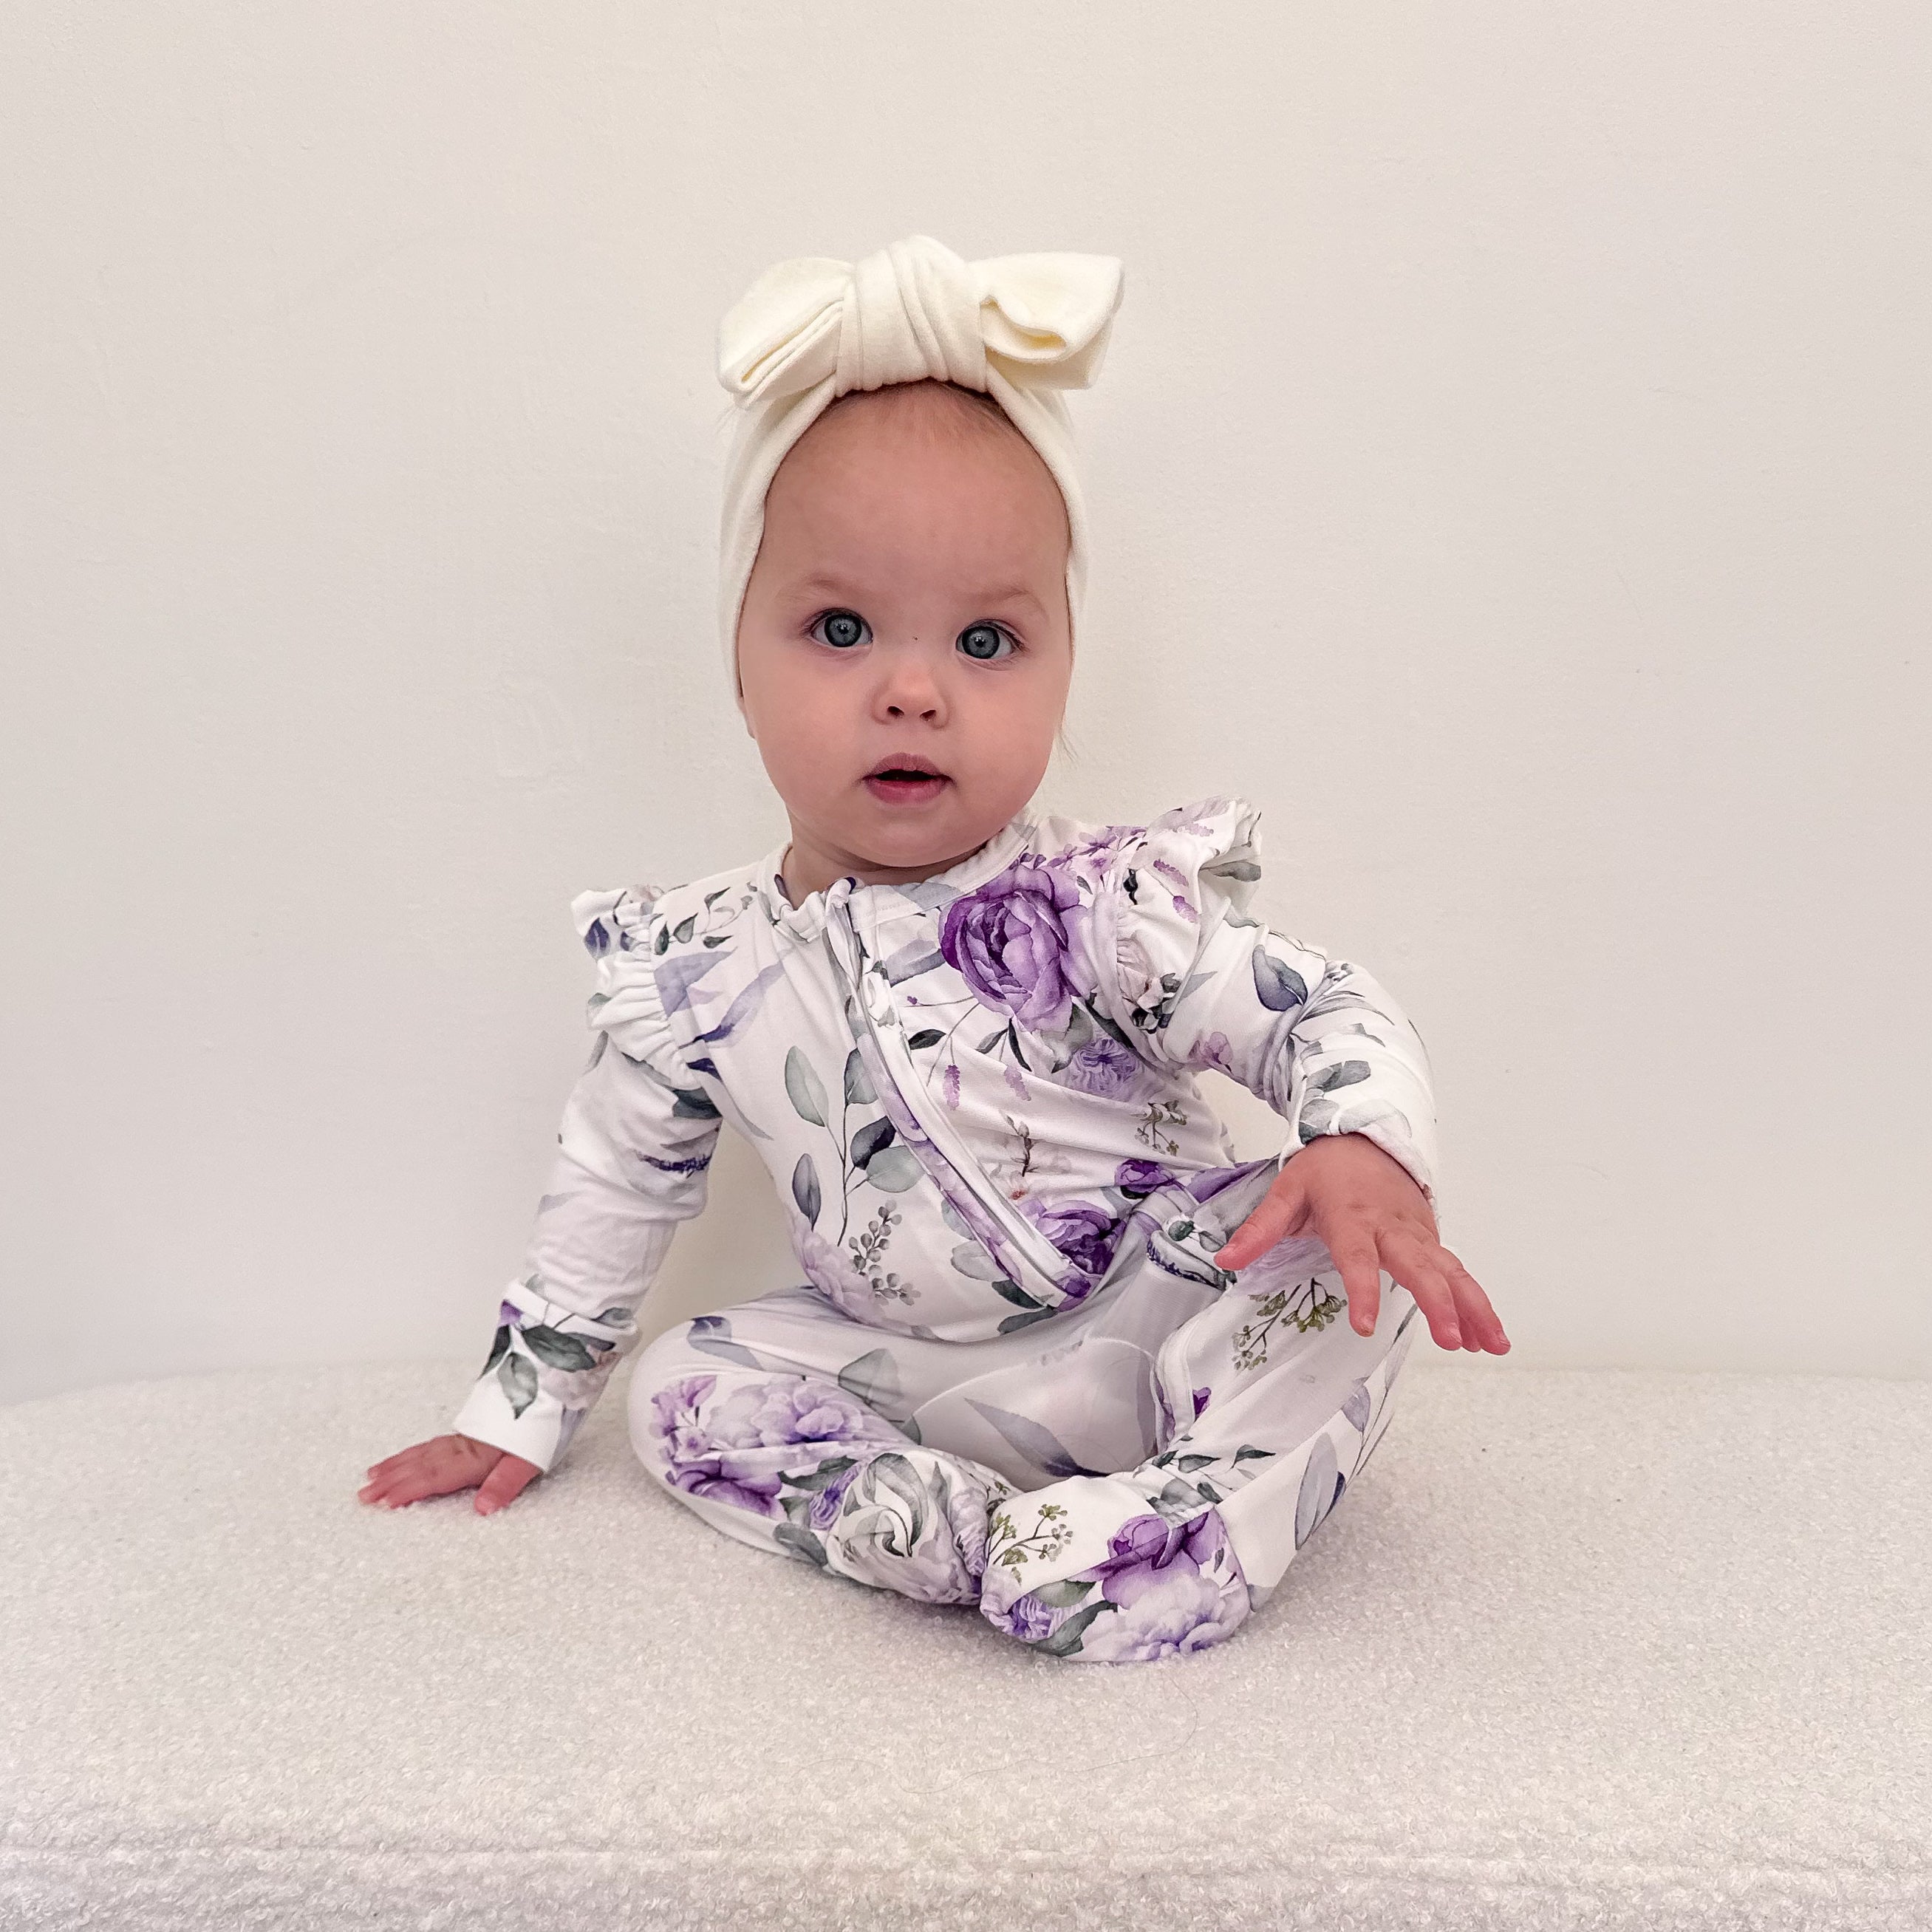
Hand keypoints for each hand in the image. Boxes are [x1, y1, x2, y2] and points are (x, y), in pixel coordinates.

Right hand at [358, 1433, 542, 1516]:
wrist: (545, 1387)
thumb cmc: (539, 1427)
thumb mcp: (530, 1461)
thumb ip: (505, 1484)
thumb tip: (483, 1508)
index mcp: (475, 1456)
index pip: (437, 1476)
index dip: (411, 1489)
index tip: (385, 1501)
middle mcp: (463, 1447)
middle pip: (421, 1465)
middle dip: (390, 1481)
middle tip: (363, 1495)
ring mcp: (462, 1439)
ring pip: (421, 1453)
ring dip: (395, 1466)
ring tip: (371, 1476)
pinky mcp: (466, 1434)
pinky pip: (430, 1444)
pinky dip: (412, 1452)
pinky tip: (403, 1458)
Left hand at [1212, 1133, 1508, 1354]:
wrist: (1363, 1134)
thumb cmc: (1323, 1170)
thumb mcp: (1286, 1191)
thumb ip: (1260, 1229)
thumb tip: (1223, 1259)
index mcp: (1352, 1217)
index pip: (1358, 1257)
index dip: (1363, 1290)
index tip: (1365, 1325)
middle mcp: (1392, 1227)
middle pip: (1420, 1265)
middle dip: (1439, 1302)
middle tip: (1451, 1341)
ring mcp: (1417, 1232)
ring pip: (1451, 1271)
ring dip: (1474, 1307)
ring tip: (1492, 1346)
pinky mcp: (1430, 1237)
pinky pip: (1456, 1272)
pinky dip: (1476, 1302)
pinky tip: (1488, 1336)